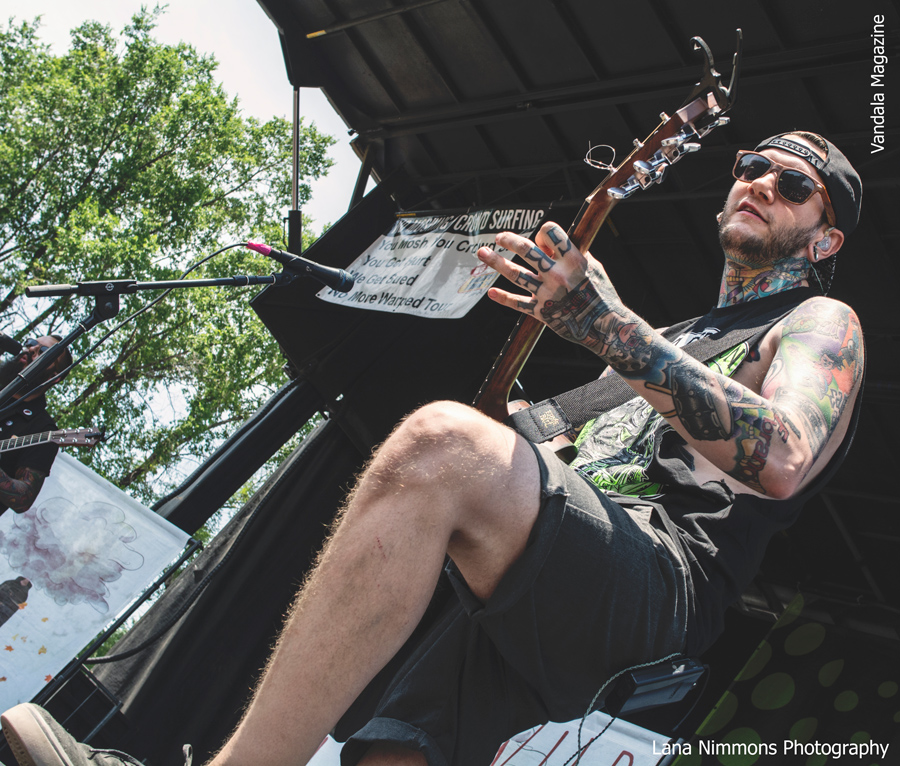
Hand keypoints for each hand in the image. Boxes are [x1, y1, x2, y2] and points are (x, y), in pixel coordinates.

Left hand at [477, 222, 649, 369]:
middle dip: (509, 240)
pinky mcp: (541, 312)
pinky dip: (502, 298)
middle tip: (498, 237)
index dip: (542, 233)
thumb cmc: (601, 294)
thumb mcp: (593, 267)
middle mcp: (557, 274)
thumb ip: (573, 252)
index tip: (541, 240)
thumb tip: (553, 242)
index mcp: (573, 259)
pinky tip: (491, 293)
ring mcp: (547, 293)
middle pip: (527, 250)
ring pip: (515, 273)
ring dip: (495, 262)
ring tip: (482, 253)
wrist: (605, 326)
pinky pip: (517, 303)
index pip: (549, 232)